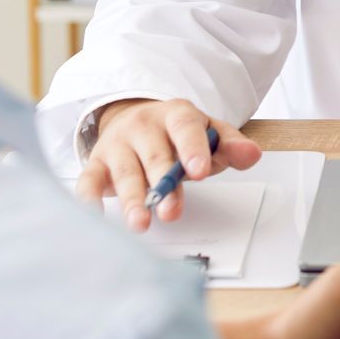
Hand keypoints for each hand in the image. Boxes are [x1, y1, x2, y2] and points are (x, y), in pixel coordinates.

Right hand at [74, 98, 260, 230]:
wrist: (136, 120)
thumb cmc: (177, 135)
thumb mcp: (208, 134)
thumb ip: (230, 145)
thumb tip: (252, 155)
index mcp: (176, 114)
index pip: (185, 127)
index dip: (191, 148)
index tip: (199, 171)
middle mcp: (143, 126)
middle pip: (154, 155)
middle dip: (163, 184)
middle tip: (172, 211)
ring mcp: (117, 144)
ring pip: (124, 172)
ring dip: (131, 199)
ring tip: (140, 223)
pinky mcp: (96, 163)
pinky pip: (88, 180)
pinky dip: (87, 198)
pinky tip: (94, 216)